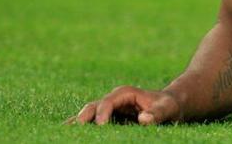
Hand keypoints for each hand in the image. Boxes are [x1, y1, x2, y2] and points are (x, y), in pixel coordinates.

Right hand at [66, 85, 181, 124]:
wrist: (169, 105)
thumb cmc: (169, 106)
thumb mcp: (168, 109)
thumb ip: (157, 114)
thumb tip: (143, 119)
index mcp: (125, 94)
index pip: (109, 102)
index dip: (103, 112)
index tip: (101, 125)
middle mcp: (113, 100)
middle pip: (93, 107)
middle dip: (83, 117)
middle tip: (75, 130)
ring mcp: (107, 110)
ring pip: (87, 116)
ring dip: (76, 124)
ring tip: (62, 134)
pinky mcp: (106, 120)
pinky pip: (90, 124)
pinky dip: (80, 130)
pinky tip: (68, 137)